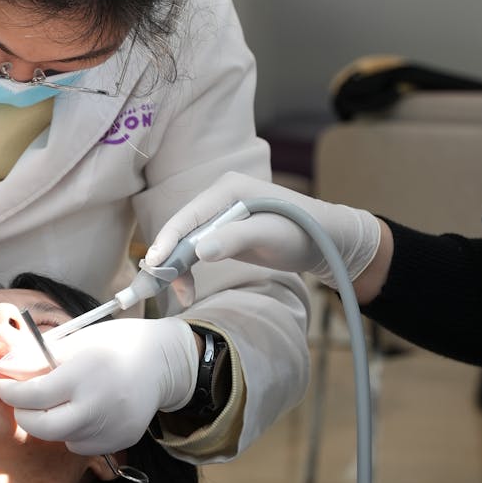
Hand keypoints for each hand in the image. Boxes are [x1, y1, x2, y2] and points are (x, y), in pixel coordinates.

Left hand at [0, 317, 198, 454]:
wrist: (161, 360)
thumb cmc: (113, 343)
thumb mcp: (73, 341)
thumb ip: (34, 359)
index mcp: (85, 373)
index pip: (33, 395)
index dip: (8, 392)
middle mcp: (99, 405)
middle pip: (44, 428)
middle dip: (24, 416)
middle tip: (21, 402)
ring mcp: (112, 427)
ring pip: (62, 438)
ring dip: (51, 423)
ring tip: (63, 400)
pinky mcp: (121, 440)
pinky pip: (83, 445)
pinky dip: (74, 432)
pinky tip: (86, 410)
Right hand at [145, 172, 380, 288]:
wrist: (328, 241)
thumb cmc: (304, 232)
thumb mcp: (270, 236)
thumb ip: (235, 239)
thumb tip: (199, 251)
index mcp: (227, 188)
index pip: (187, 216)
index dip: (167, 241)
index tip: (153, 264)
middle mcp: (218, 197)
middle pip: (181, 230)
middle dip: (169, 260)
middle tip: (156, 287)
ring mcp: (219, 215)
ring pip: (185, 242)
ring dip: (178, 268)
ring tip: (181, 293)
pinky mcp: (223, 232)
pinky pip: (195, 249)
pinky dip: (188, 269)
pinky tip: (188, 288)